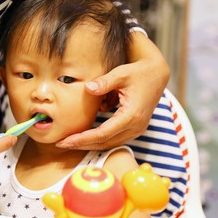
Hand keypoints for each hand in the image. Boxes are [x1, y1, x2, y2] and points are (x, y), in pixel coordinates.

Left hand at [56, 32, 169, 149]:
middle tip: (60, 143)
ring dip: (89, 144)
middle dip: (81, 145)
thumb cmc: (138, 72)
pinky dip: (98, 140)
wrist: (157, 75)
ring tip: (68, 142)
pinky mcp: (135, 129)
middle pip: (104, 143)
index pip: (102, 134)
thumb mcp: (121, 73)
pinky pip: (114, 140)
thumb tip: (87, 88)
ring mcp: (137, 130)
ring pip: (109, 144)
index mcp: (131, 115)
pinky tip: (83, 137)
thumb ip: (104, 82)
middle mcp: (136, 127)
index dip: (82, 139)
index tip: (65, 141)